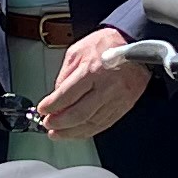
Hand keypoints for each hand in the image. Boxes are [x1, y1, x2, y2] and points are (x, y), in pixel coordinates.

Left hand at [34, 28, 153, 143]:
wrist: (135, 44)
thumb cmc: (107, 44)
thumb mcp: (77, 51)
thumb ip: (64, 74)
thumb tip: (56, 96)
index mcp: (92, 70)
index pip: (66, 96)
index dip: (51, 106)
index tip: (42, 110)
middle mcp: (106, 87)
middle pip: (78, 114)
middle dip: (58, 123)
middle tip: (47, 124)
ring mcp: (117, 99)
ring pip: (91, 123)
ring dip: (71, 132)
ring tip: (58, 133)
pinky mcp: (124, 105)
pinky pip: (104, 124)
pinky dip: (88, 131)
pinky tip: (77, 132)